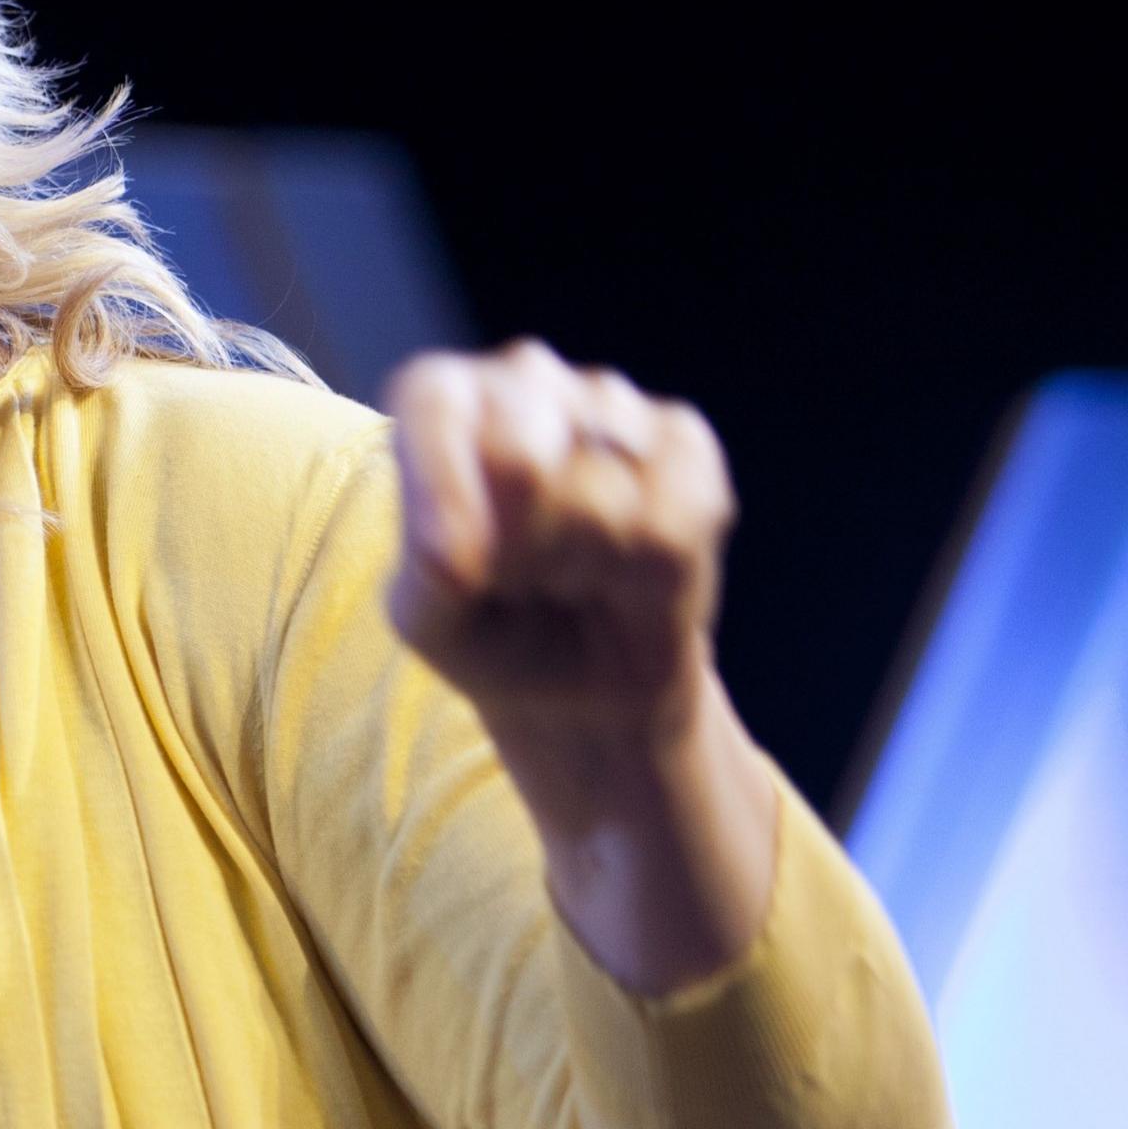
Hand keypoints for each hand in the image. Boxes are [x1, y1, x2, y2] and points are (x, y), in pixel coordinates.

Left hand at [384, 340, 780, 992]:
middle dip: (525, 509)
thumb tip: (456, 550)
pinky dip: (672, 542)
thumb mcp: (438, 633)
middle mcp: (529, 401)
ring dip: (598, 541)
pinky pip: (690, 479)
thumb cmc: (501, 671)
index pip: (437, 395)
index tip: (460, 563)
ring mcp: (617, 423)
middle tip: (528, 586)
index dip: (444, 467)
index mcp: (445, 427)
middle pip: (527, 401)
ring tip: (584, 601)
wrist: (602, 732)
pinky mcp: (692, 463)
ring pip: (616, 444)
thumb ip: (435, 577)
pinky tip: (648, 590)